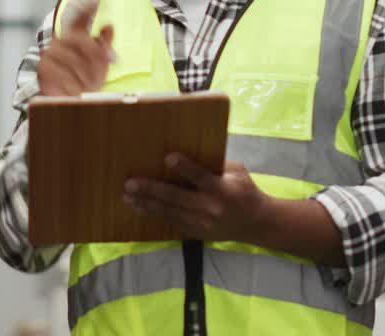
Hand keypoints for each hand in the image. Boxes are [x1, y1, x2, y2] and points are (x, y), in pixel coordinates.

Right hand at [37, 0, 115, 96]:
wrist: (67, 103)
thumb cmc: (86, 80)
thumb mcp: (100, 64)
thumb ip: (104, 45)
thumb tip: (109, 26)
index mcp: (75, 37)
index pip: (81, 18)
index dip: (89, 7)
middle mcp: (60, 42)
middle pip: (81, 39)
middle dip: (97, 53)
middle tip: (110, 62)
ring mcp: (50, 54)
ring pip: (73, 59)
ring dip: (87, 74)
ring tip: (90, 85)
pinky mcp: (43, 69)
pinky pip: (63, 74)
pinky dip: (73, 84)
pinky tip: (77, 90)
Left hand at [123, 155, 269, 242]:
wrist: (256, 224)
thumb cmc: (245, 191)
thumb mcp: (237, 173)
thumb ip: (215, 165)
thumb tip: (188, 151)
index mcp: (223, 190)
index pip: (201, 177)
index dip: (185, 167)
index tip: (167, 157)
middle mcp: (211, 208)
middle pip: (177, 198)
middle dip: (151, 190)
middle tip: (130, 183)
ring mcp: (202, 224)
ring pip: (169, 212)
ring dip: (146, 204)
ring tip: (127, 197)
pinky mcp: (196, 233)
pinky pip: (171, 222)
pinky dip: (154, 214)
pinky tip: (140, 207)